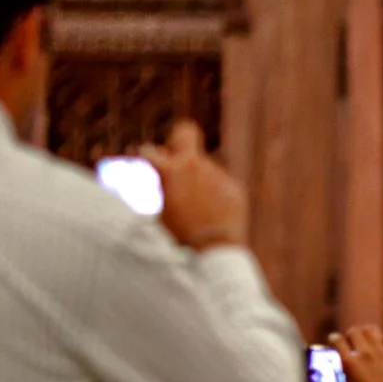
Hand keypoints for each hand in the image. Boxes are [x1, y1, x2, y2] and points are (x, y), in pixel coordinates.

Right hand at [141, 119, 248, 250]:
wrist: (213, 248)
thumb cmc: (179, 234)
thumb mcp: (158, 209)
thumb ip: (158, 186)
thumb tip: (153, 173)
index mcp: (169, 170)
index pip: (150, 151)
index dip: (148, 158)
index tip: (149, 165)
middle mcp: (194, 165)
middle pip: (187, 132)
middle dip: (180, 140)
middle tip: (177, 159)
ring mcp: (217, 174)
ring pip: (205, 169)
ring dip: (199, 180)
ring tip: (197, 209)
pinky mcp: (234, 188)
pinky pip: (222, 186)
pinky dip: (216, 196)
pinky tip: (214, 216)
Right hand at [333, 325, 382, 381]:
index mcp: (350, 363)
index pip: (336, 340)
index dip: (334, 338)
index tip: (335, 340)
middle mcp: (364, 354)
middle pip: (354, 331)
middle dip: (351, 334)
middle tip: (353, 341)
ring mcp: (381, 352)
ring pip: (371, 329)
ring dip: (368, 333)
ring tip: (369, 340)